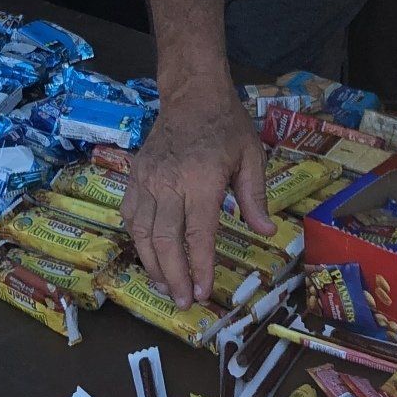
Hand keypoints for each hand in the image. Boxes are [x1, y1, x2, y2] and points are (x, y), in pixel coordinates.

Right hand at [125, 83, 267, 303]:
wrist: (191, 94)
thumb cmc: (226, 125)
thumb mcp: (251, 156)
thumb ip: (256, 196)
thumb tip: (266, 232)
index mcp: (202, 179)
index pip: (198, 234)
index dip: (201, 268)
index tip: (204, 293)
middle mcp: (169, 182)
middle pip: (165, 241)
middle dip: (174, 277)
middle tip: (184, 302)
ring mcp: (147, 179)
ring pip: (142, 233)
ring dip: (153, 265)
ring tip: (166, 287)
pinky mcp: (134, 176)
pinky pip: (130, 216)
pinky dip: (137, 241)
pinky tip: (150, 257)